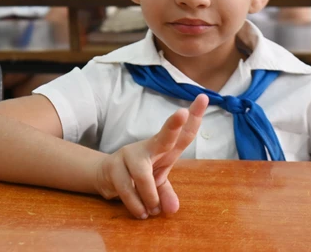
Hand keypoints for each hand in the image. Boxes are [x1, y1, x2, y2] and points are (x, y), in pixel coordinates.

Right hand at [93, 94, 207, 218]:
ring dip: (149, 198)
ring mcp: (129, 155)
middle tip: (182, 113)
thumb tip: (171, 209)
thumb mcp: (157, 183)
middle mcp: (148, 147)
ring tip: (152, 211)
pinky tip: (141, 211)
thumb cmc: (138, 175)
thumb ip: (167, 194)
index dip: (194, 117)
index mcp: (164, 149)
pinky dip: (136, 204)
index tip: (204, 98)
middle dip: (173, 126)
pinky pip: (128, 189)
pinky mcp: (113, 167)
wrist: (106, 175)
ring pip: (143, 177)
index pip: (183, 133)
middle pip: (163, 137)